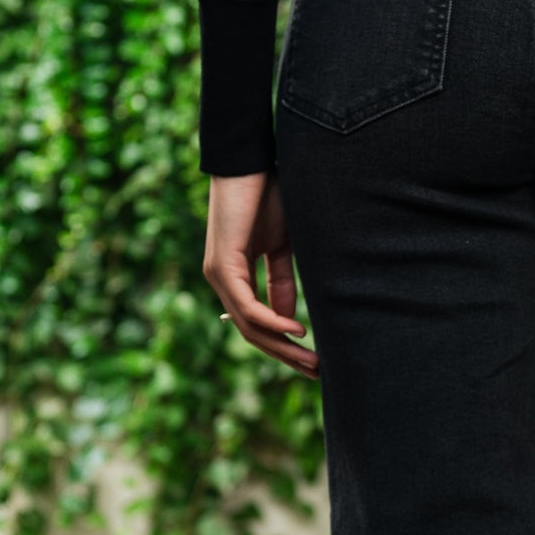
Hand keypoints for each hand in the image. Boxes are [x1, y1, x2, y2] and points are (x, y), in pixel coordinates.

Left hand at [202, 171, 318, 377]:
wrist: (251, 161)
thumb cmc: (268, 195)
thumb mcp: (281, 248)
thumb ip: (283, 283)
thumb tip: (291, 321)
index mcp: (235, 275)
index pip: (256, 323)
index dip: (284, 345)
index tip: (312, 360)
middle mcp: (221, 279)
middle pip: (252, 332)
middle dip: (285, 355)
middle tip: (316, 373)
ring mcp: (218, 274)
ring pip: (248, 325)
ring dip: (281, 346)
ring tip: (311, 360)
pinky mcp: (222, 264)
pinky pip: (248, 306)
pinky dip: (272, 320)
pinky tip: (296, 330)